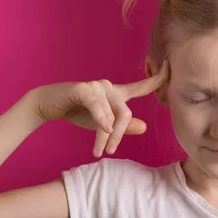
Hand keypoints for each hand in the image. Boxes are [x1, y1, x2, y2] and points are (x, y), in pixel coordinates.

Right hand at [30, 60, 168, 156]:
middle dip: (119, 136)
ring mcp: (97, 86)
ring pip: (112, 115)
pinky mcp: (84, 89)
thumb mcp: (103, 125)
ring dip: (105, 136)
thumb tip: (144, 127)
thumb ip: (123, 127)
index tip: (169, 66)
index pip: (142, 86)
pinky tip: (104, 131)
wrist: (48, 105)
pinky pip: (98, 107)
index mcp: (117, 94)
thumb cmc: (77, 112)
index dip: (158, 78)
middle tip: (110, 152)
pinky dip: (101, 120)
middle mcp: (109, 87)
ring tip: (98, 151)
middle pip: (126, 114)